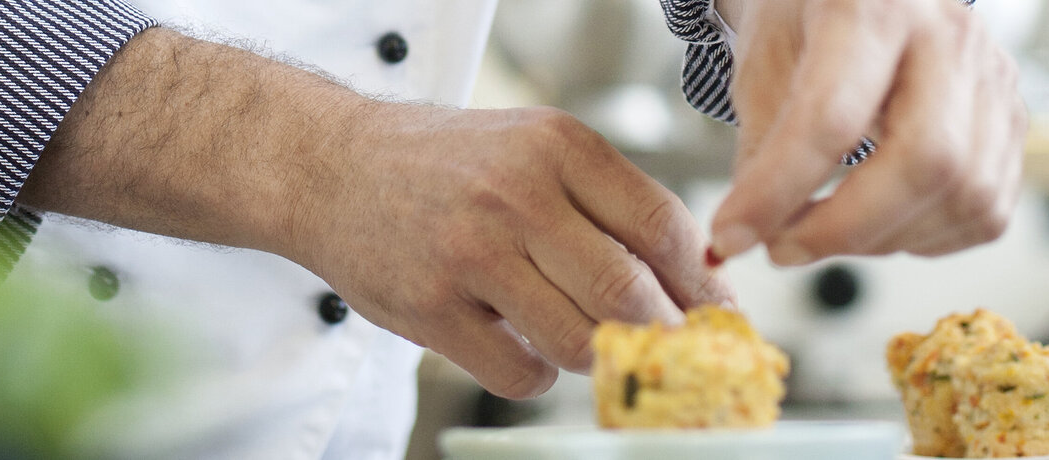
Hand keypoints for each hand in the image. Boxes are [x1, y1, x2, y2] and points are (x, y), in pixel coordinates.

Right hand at [281, 105, 732, 398]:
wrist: (330, 168)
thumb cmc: (448, 166)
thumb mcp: (532, 148)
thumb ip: (607, 202)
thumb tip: (696, 280)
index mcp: (557, 146)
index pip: (661, 225)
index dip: (701, 282)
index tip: (718, 313)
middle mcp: (517, 195)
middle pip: (628, 292)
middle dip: (660, 332)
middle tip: (666, 348)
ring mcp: (471, 254)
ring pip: (579, 341)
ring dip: (595, 355)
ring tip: (581, 338)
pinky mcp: (432, 308)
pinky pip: (520, 374)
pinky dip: (538, 376)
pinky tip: (523, 348)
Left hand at [707, 0, 1026, 265]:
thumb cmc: (810, 19)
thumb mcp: (764, 61)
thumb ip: (761, 148)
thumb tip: (748, 235)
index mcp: (874, 6)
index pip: (833, 115)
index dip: (778, 190)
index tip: (731, 236)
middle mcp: (950, 37)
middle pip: (927, 160)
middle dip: (846, 228)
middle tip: (782, 248)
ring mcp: (994, 79)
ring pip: (965, 195)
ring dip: (882, 239)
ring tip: (824, 230)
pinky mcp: (1014, 122)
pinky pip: (986, 211)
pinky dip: (925, 238)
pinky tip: (877, 223)